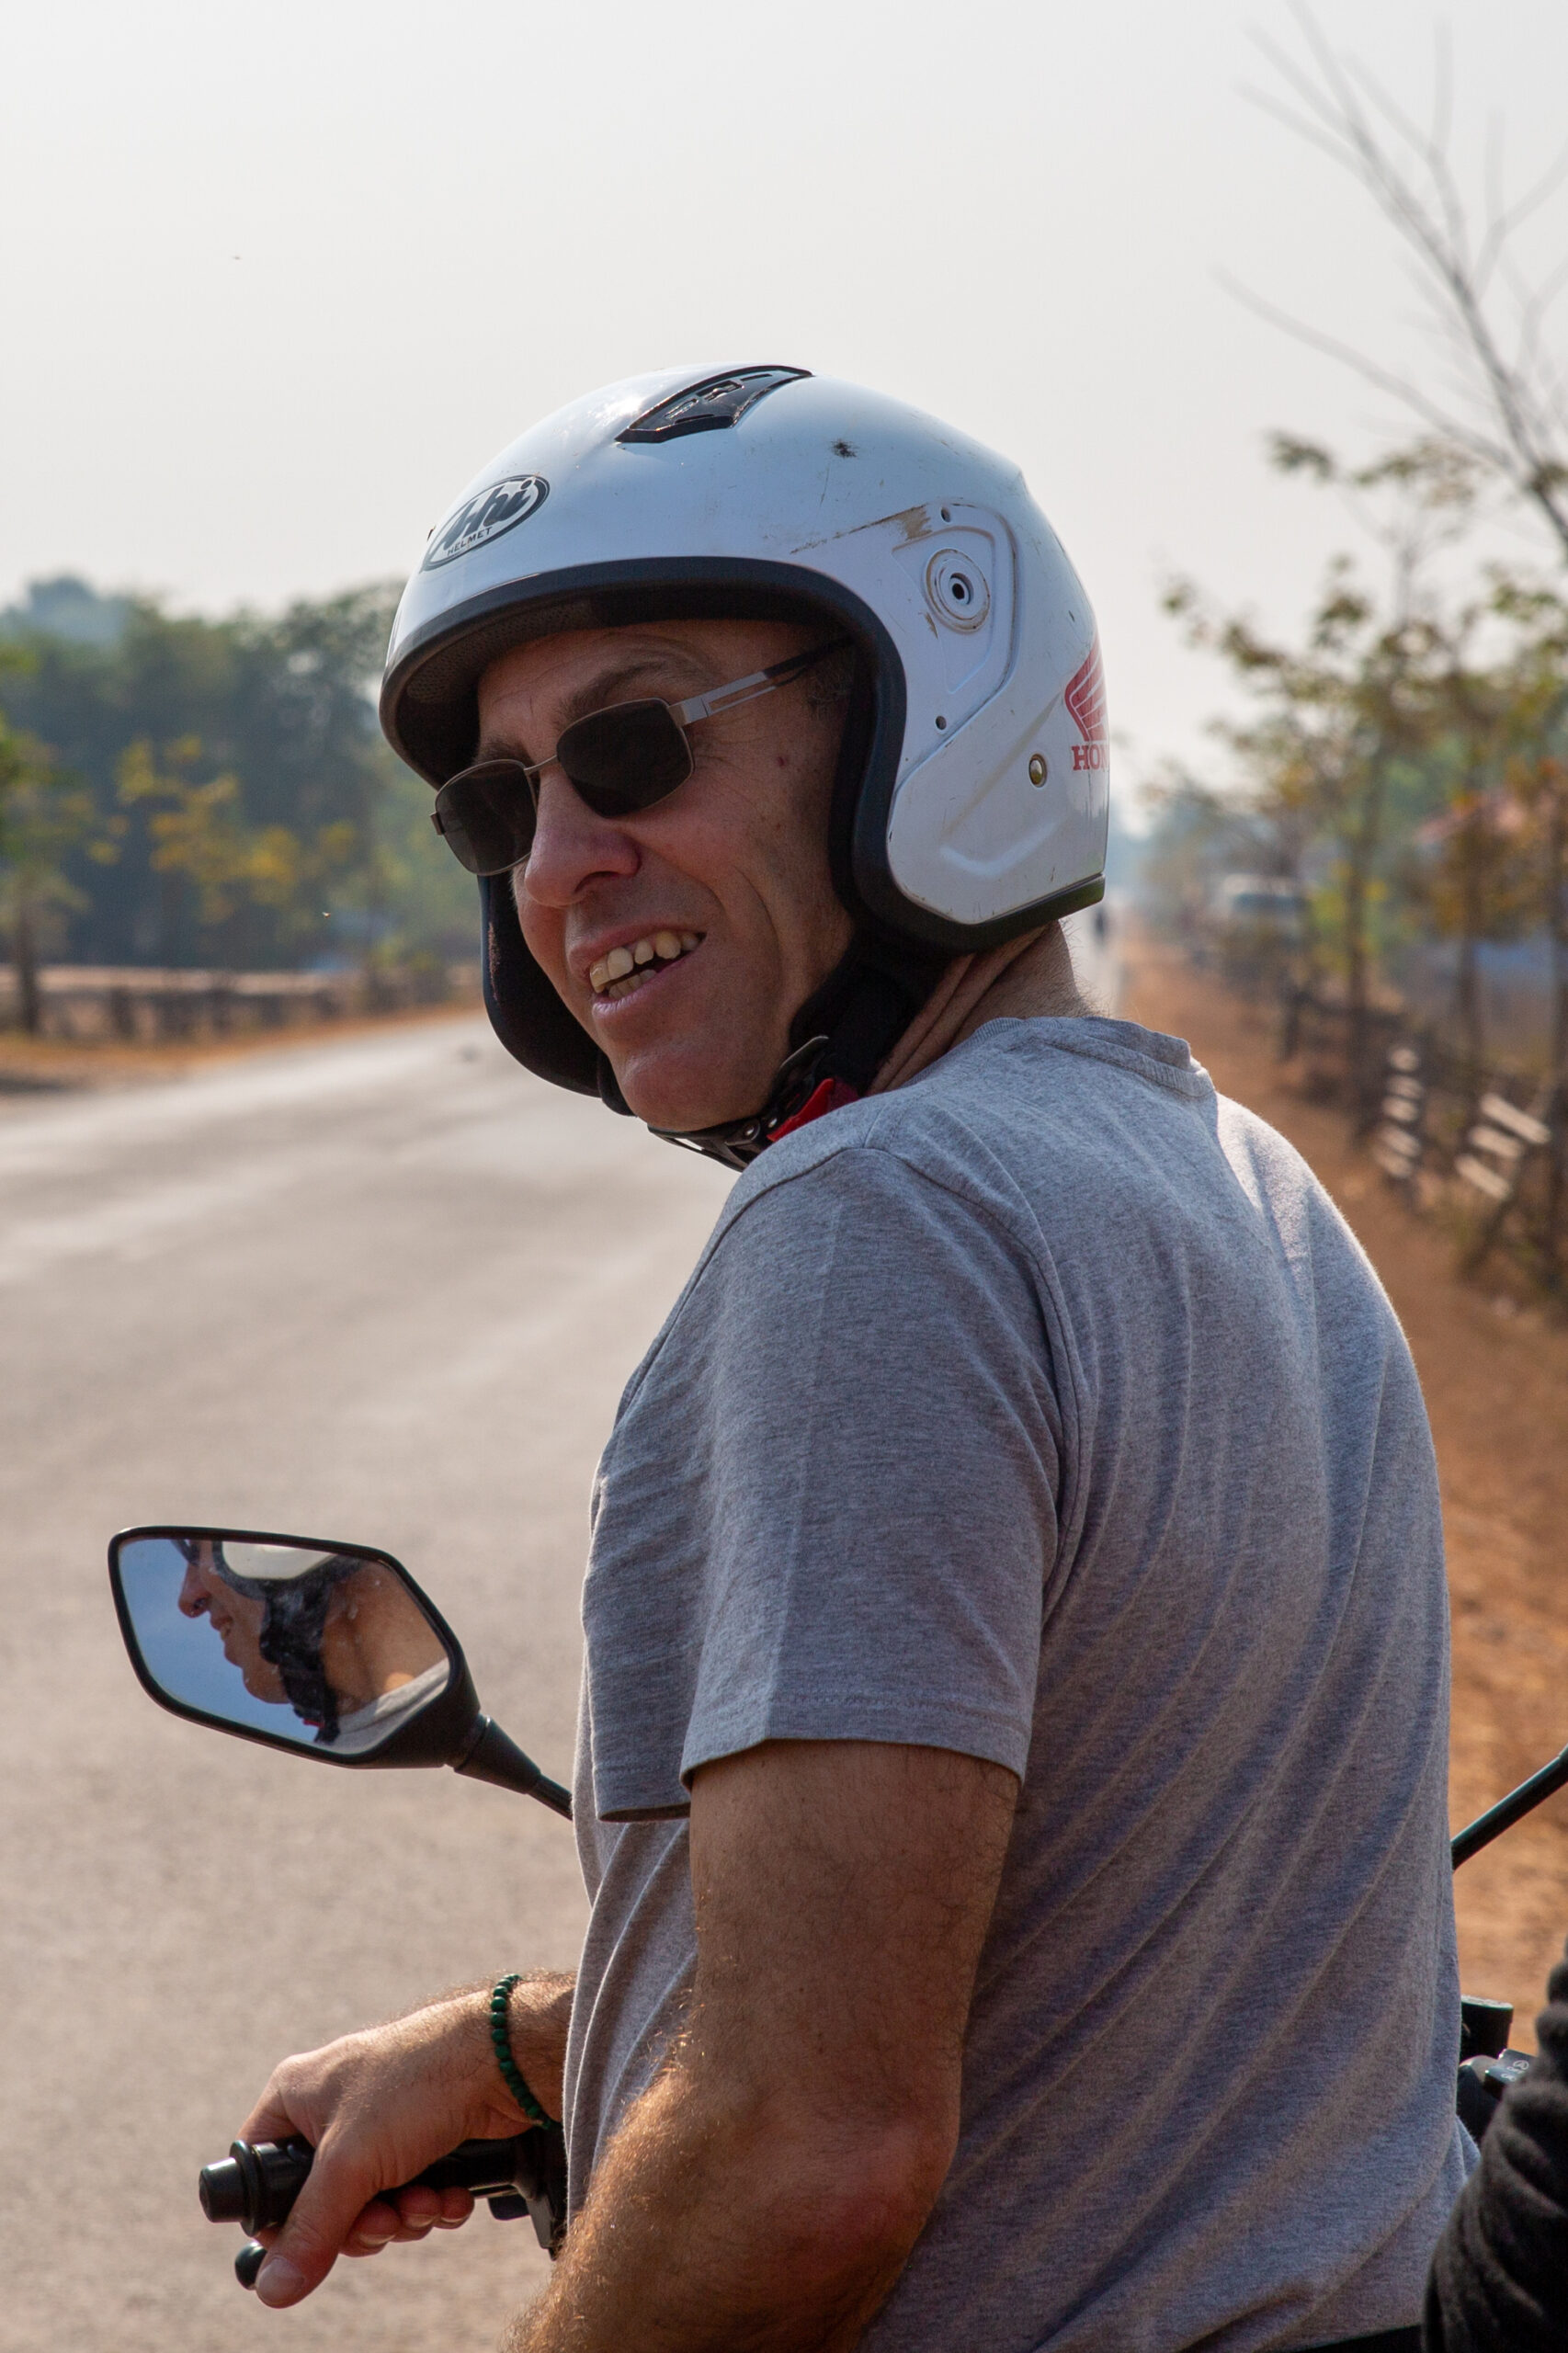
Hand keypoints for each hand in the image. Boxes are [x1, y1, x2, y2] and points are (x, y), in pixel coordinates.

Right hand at [238, 1974, 571, 2308]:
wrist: (504, 2058)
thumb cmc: (417, 2084)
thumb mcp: (352, 2162)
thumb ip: (311, 2228)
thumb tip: (273, 2289)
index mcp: (296, 2098)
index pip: (260, 2173)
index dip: (283, 2217)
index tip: (316, 2238)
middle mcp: (331, 2110)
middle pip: (321, 2204)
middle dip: (362, 2223)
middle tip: (387, 2219)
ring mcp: (378, 2126)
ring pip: (369, 2206)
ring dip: (403, 2218)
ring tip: (427, 2201)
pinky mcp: (420, 2140)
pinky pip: (408, 2195)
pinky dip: (430, 2204)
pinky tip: (451, 2197)